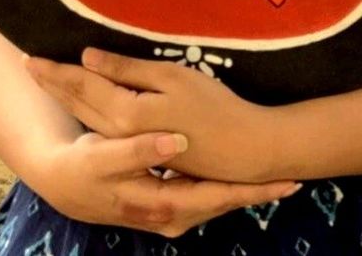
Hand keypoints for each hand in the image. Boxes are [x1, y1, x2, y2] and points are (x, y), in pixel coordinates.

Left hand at [25, 49, 279, 183]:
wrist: (242, 151)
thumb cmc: (213, 108)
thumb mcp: (172, 79)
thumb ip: (128, 70)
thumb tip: (88, 56)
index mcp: (125, 114)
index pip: (82, 86)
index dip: (56, 70)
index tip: (31, 56)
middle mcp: (119, 134)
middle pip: (79, 104)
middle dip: (53, 84)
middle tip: (28, 63)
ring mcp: (129, 145)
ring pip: (88, 118)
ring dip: (66, 98)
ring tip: (48, 81)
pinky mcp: (141, 151)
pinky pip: (103, 127)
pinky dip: (87, 111)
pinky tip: (83, 104)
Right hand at [36, 129, 299, 237]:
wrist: (68, 184)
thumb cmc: (86, 166)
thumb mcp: (103, 158)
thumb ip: (138, 151)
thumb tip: (176, 142)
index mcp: (157, 205)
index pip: (211, 198)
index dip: (244, 188)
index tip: (275, 180)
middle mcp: (171, 217)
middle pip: (222, 205)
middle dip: (257, 193)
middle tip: (293, 182)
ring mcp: (173, 215)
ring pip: (218, 203)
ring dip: (249, 193)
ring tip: (285, 181)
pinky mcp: (173, 205)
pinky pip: (208, 199)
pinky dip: (230, 190)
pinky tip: (251, 179)